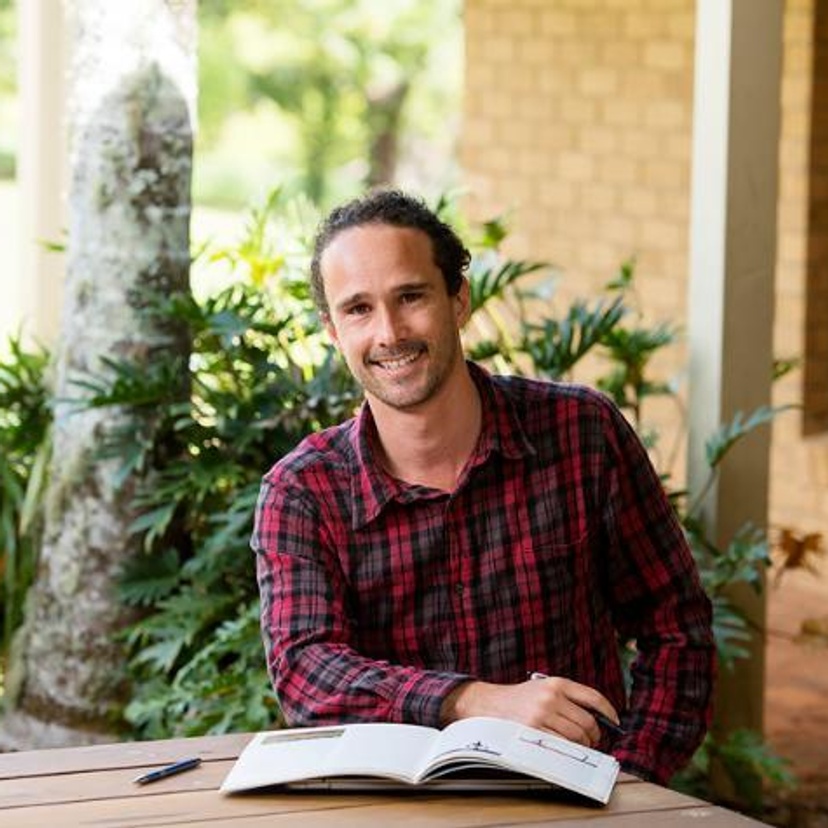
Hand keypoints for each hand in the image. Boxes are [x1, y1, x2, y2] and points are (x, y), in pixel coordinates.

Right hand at [440, 675, 619, 747]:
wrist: (489, 704)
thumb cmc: (520, 699)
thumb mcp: (543, 687)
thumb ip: (568, 698)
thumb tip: (598, 718)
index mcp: (556, 683)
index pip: (593, 697)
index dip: (608, 712)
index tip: (615, 721)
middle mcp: (551, 697)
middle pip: (587, 722)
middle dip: (593, 735)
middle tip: (591, 740)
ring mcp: (542, 714)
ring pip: (577, 737)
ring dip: (581, 745)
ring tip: (576, 745)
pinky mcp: (534, 731)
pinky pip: (562, 746)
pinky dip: (568, 750)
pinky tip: (565, 749)